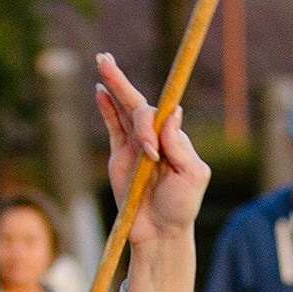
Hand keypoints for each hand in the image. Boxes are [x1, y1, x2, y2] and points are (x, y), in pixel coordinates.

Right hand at [95, 53, 210, 243]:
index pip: (162, 112)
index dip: (153, 116)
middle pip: (138, 104)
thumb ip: (180, 146)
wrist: (160, 233)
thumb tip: (172, 113)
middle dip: (122, 82)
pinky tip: (100, 91)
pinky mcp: (120, 156)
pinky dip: (106, 108)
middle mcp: (156, 138)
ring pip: (123, 109)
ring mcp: (136, 145)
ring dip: (114, 86)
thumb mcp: (192, 177)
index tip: (150, 144)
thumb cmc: (181, 207)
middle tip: (105, 59)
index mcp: (175, 140)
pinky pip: (112, 126)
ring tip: (102, 62)